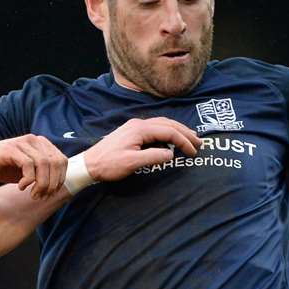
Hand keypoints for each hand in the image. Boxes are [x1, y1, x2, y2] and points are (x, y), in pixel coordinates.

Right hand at [0, 135, 68, 198]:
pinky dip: (28, 180)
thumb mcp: (27, 172)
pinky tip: (21, 187)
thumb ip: (43, 174)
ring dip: (41, 184)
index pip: (62, 160)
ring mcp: (22, 143)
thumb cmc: (3, 168)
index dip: (59, 179)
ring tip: (33, 194)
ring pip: (44, 164)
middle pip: (55, 163)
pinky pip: (29, 165)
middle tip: (40, 196)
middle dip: (51, 184)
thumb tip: (59, 186)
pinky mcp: (11, 149)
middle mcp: (33, 140)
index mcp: (40, 143)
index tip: (49, 193)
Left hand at [77, 117, 199, 184]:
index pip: (168, 131)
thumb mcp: (132, 163)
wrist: (89, 164)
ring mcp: (134, 126)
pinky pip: (155, 128)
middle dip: (185, 133)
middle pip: (167, 124)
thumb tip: (171, 154)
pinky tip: (171, 139)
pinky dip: (167, 132)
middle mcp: (138, 123)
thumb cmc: (109, 165)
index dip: (183, 141)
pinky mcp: (131, 132)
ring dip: (177, 131)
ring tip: (190, 139)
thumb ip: (153, 157)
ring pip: (162, 124)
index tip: (193, 152)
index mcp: (140, 129)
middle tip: (199, 143)